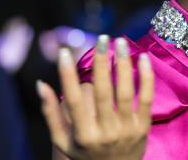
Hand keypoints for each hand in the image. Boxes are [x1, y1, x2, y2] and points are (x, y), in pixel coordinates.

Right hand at [36, 36, 153, 159]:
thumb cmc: (86, 154)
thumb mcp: (63, 141)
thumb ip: (51, 113)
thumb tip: (41, 84)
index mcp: (83, 134)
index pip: (74, 100)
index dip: (67, 75)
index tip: (64, 51)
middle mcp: (105, 131)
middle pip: (102, 91)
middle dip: (101, 62)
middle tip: (101, 38)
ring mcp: (126, 129)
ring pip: (125, 91)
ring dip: (122, 64)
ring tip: (119, 42)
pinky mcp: (144, 126)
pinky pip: (146, 98)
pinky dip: (146, 77)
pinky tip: (142, 57)